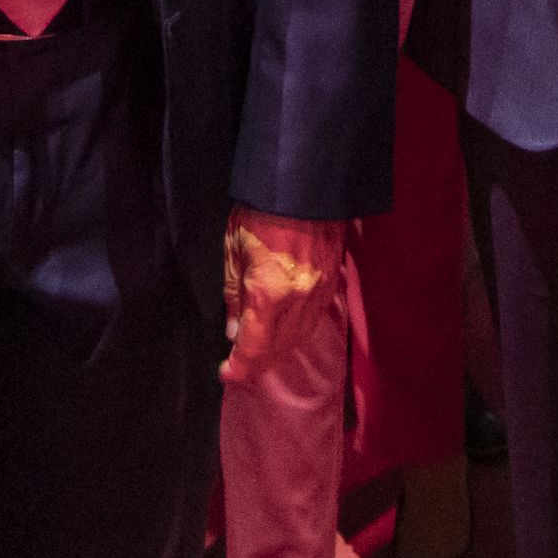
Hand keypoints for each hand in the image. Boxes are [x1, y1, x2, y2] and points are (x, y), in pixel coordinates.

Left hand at [221, 206, 348, 385]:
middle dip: (257, 364)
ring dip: (278, 351)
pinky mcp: (331, 282)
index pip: (254, 347)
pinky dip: (297, 333)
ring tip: (260, 354)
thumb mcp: (233, 251)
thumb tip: (233, 332)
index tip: (226, 374)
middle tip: (239, 368)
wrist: (302, 183)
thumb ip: (233, 296)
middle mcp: (298, 300)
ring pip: (299, 337)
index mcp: (269, 293)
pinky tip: (285, 333)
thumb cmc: (259, 213)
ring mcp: (319, 292)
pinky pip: (313, 319)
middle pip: (278, 348)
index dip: (239, 367)